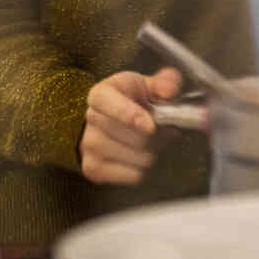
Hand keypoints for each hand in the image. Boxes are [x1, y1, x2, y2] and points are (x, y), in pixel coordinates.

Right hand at [79, 66, 181, 183]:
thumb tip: (169, 90)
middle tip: (167, 130)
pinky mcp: (92, 168)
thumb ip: (165, 82)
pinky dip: (144, 169)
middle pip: (134, 136)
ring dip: (154, 152)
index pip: (108, 103)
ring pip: (136, 157)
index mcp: (101, 93)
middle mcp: (91, 118)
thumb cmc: (134, 101)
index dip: (129, 115)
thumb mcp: (148, 85)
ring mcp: (88, 145)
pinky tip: (141, 157)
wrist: (113, 122)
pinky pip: (132, 175)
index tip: (150, 126)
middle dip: (158, 135)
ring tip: (154, 143)